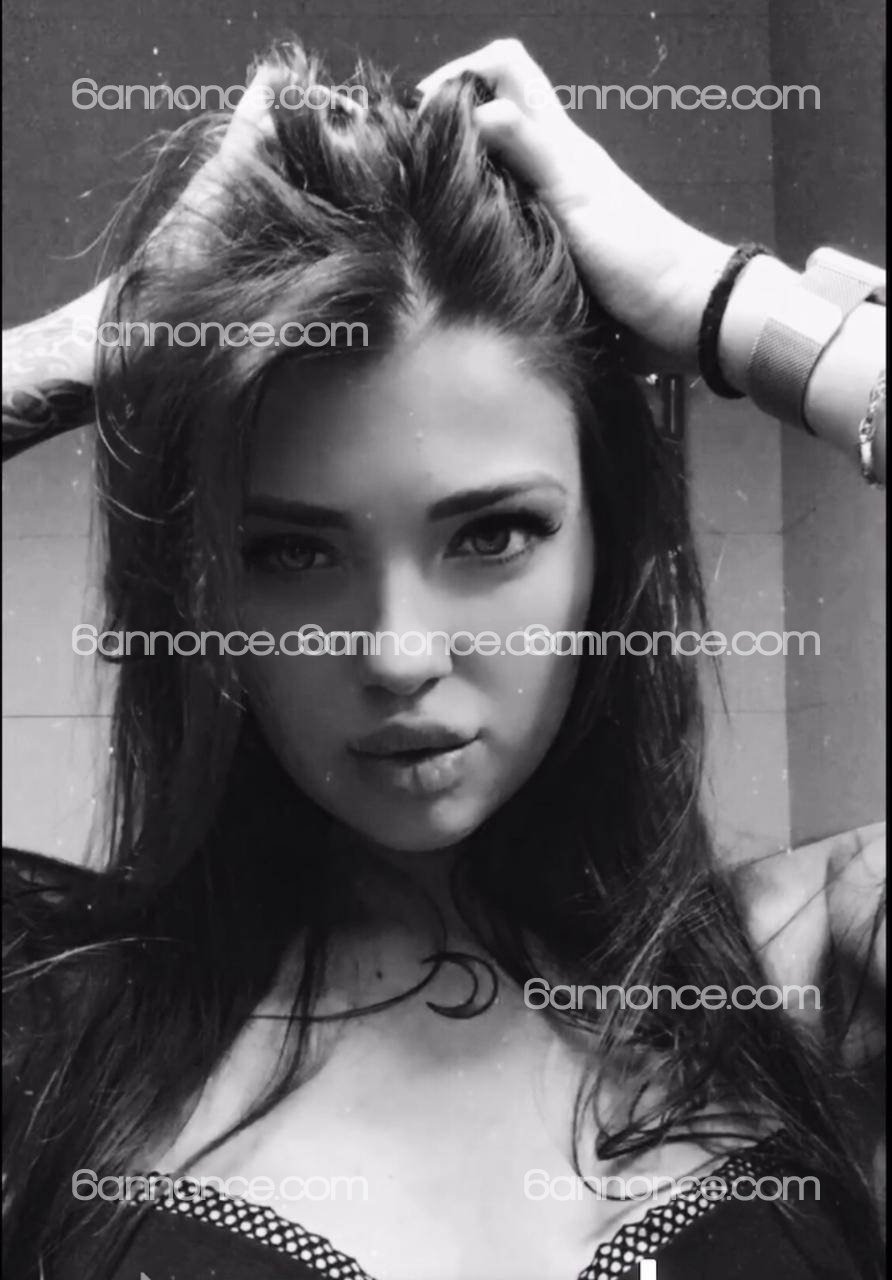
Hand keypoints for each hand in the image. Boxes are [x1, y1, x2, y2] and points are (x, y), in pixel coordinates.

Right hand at [418, 39, 732, 370]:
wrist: (683, 313)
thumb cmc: (638, 254)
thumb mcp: (580, 196)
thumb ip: (532, 151)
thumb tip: (479, 109)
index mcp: (557, 141)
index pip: (506, 69)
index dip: (462, 72)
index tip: (420, 113)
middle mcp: (549, 166)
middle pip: (490, 115)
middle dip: (447, 124)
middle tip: (404, 162)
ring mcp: (549, 208)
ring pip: (492, 170)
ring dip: (456, 177)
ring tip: (415, 204)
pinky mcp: (550, 250)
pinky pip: (502, 221)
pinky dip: (474, 223)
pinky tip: (450, 246)